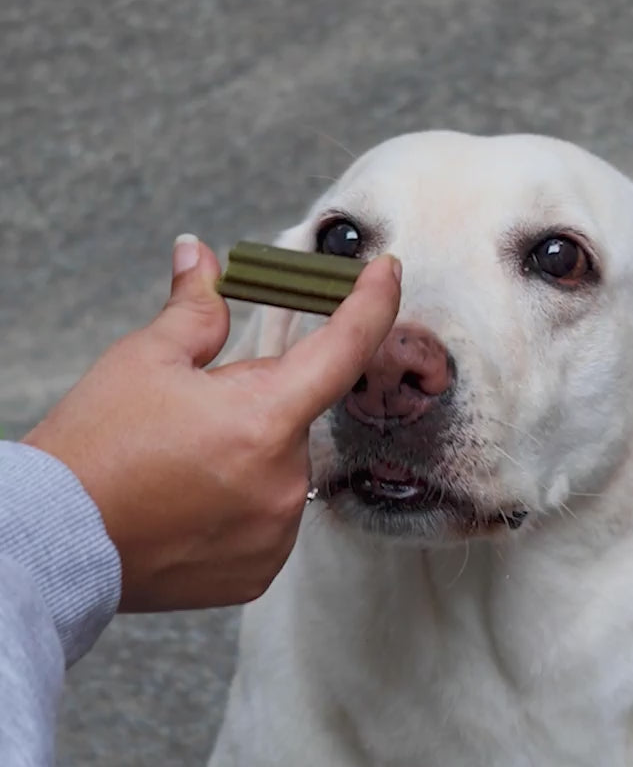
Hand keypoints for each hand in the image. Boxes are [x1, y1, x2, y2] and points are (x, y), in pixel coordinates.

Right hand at [22, 235, 400, 611]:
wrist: (53, 544)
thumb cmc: (95, 447)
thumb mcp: (145, 359)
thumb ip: (196, 307)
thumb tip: (201, 255)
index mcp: (265, 418)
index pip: (346, 347)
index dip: (373, 302)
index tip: (384, 273)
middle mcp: (284, 483)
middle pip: (297, 413)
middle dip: (259, 398)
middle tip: (195, 410)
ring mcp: (275, 534)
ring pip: (283, 464)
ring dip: (251, 450)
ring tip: (182, 461)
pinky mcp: (259, 571)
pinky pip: (271, 516)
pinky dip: (244, 496)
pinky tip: (192, 497)